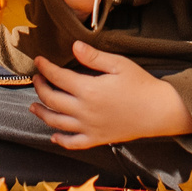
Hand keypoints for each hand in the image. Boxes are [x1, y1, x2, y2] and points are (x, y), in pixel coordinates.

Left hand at [30, 44, 191, 148]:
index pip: (58, 77)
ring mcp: (89, 128)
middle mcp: (84, 111)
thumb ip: (94, 57)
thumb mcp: (118, 64)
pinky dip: (60, 141)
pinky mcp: (96, 139)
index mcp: (89, 90)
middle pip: (52, 100)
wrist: (158, 111)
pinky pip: (72, 143)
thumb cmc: (140, 84)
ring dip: (42, 114)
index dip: (46, 68)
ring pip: (56, 123)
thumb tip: (73, 46)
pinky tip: (54, 136)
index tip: (38, 60)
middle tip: (36, 78)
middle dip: (40, 87)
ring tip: (33, 106)